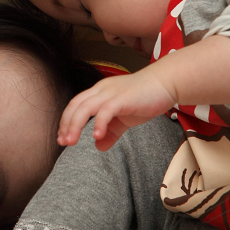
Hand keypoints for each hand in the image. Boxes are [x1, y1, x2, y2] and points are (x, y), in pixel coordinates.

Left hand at [58, 65, 175, 150]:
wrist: (167, 83)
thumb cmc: (146, 98)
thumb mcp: (125, 118)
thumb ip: (111, 131)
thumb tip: (99, 146)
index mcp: (99, 92)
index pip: (75, 105)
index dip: (66, 121)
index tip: (62, 139)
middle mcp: (101, 90)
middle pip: (75, 105)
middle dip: (66, 125)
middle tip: (63, 142)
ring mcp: (111, 93)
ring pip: (85, 107)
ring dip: (75, 125)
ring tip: (71, 142)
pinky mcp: (123, 98)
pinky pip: (106, 110)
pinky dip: (99, 123)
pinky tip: (96, 136)